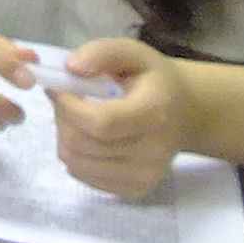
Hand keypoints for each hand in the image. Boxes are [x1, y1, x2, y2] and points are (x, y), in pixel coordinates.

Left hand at [53, 39, 189, 198]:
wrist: (184, 113)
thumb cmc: (153, 79)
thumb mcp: (132, 52)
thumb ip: (101, 53)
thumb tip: (71, 68)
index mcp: (154, 114)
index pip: (99, 123)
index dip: (68, 107)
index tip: (59, 89)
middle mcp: (153, 152)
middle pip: (83, 144)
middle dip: (61, 118)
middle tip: (66, 102)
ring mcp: (145, 176)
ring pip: (77, 163)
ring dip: (64, 137)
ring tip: (76, 118)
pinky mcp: (135, 190)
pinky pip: (84, 177)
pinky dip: (75, 156)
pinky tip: (86, 137)